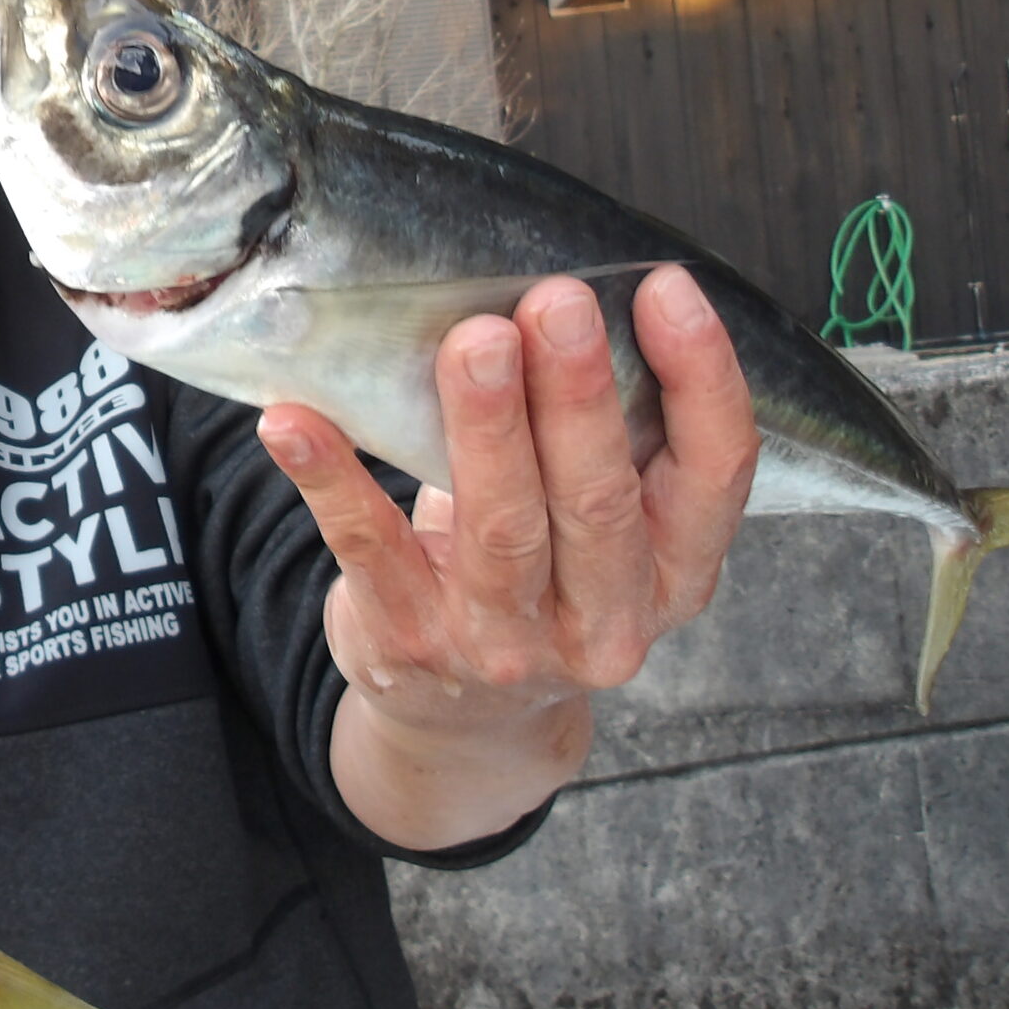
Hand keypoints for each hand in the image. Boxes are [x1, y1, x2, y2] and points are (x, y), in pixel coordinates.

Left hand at [257, 265, 758, 847]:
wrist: (461, 721)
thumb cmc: (541, 576)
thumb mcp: (601, 528)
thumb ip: (605, 438)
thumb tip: (564, 291)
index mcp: (675, 575)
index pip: (715, 476)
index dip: (702, 381)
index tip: (665, 288)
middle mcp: (605, 622)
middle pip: (600, 502)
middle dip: (578, 395)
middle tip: (556, 301)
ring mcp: (503, 643)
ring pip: (500, 529)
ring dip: (484, 426)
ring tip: (469, 339)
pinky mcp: (407, 640)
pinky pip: (368, 547)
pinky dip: (330, 478)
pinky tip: (293, 420)